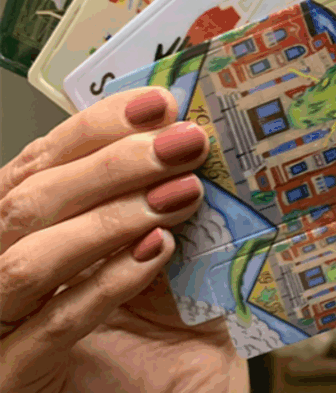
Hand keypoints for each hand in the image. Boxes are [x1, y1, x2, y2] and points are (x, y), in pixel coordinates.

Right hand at [0, 88, 245, 391]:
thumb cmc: (165, 349)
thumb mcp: (161, 267)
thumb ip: (156, 211)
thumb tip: (183, 140)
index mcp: (23, 239)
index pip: (37, 170)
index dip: (93, 131)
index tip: (157, 104)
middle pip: (25, 204)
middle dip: (109, 165)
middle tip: (182, 143)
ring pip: (25, 263)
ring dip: (108, 219)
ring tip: (181, 192)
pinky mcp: (16, 382)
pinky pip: (53, 327)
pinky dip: (106, 283)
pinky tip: (157, 250)